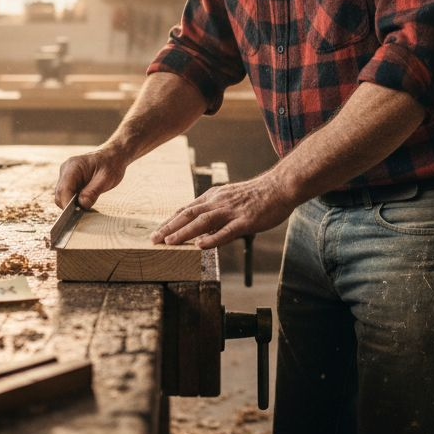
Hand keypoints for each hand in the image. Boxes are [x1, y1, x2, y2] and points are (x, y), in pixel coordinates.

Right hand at [54, 146, 129, 208]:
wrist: (113, 156)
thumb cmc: (111, 164)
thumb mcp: (106, 178)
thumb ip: (93, 192)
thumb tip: (81, 205)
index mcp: (73, 166)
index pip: (63, 189)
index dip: (66, 204)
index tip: (74, 215)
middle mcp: (66, 170)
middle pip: (60, 194)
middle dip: (68, 206)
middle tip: (82, 213)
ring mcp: (67, 175)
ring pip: (62, 195)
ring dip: (71, 204)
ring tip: (85, 207)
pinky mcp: (70, 180)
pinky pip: (68, 194)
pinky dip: (74, 201)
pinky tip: (85, 203)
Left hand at [151, 173, 297, 248]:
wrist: (280, 187)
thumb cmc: (257, 195)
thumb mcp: (230, 199)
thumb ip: (215, 212)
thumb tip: (202, 229)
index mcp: (213, 197)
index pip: (186, 209)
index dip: (170, 221)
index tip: (157, 231)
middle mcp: (218, 202)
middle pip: (188, 214)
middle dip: (169, 227)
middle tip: (153, 239)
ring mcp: (231, 211)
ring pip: (203, 222)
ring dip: (184, 232)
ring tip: (169, 242)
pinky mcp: (245, 221)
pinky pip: (226, 231)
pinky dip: (212, 239)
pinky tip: (200, 246)